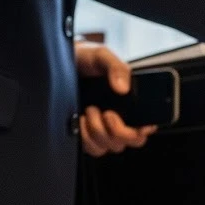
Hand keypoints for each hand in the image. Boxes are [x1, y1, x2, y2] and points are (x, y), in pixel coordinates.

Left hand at [74, 42, 153, 156]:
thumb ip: (117, 68)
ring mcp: (102, 128)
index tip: (138, 126)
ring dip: (99, 131)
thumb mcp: (102, 56)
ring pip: (111, 147)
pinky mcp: (85, 134)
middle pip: (131, 142)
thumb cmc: (83, 59)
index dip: (145, 130)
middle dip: (120, 132)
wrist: (59, 62)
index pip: (146, 126)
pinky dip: (86, 137)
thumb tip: (123, 88)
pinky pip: (93, 148)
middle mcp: (119, 117)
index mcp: (130, 101)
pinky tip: (80, 119)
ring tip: (91, 109)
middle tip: (108, 114)